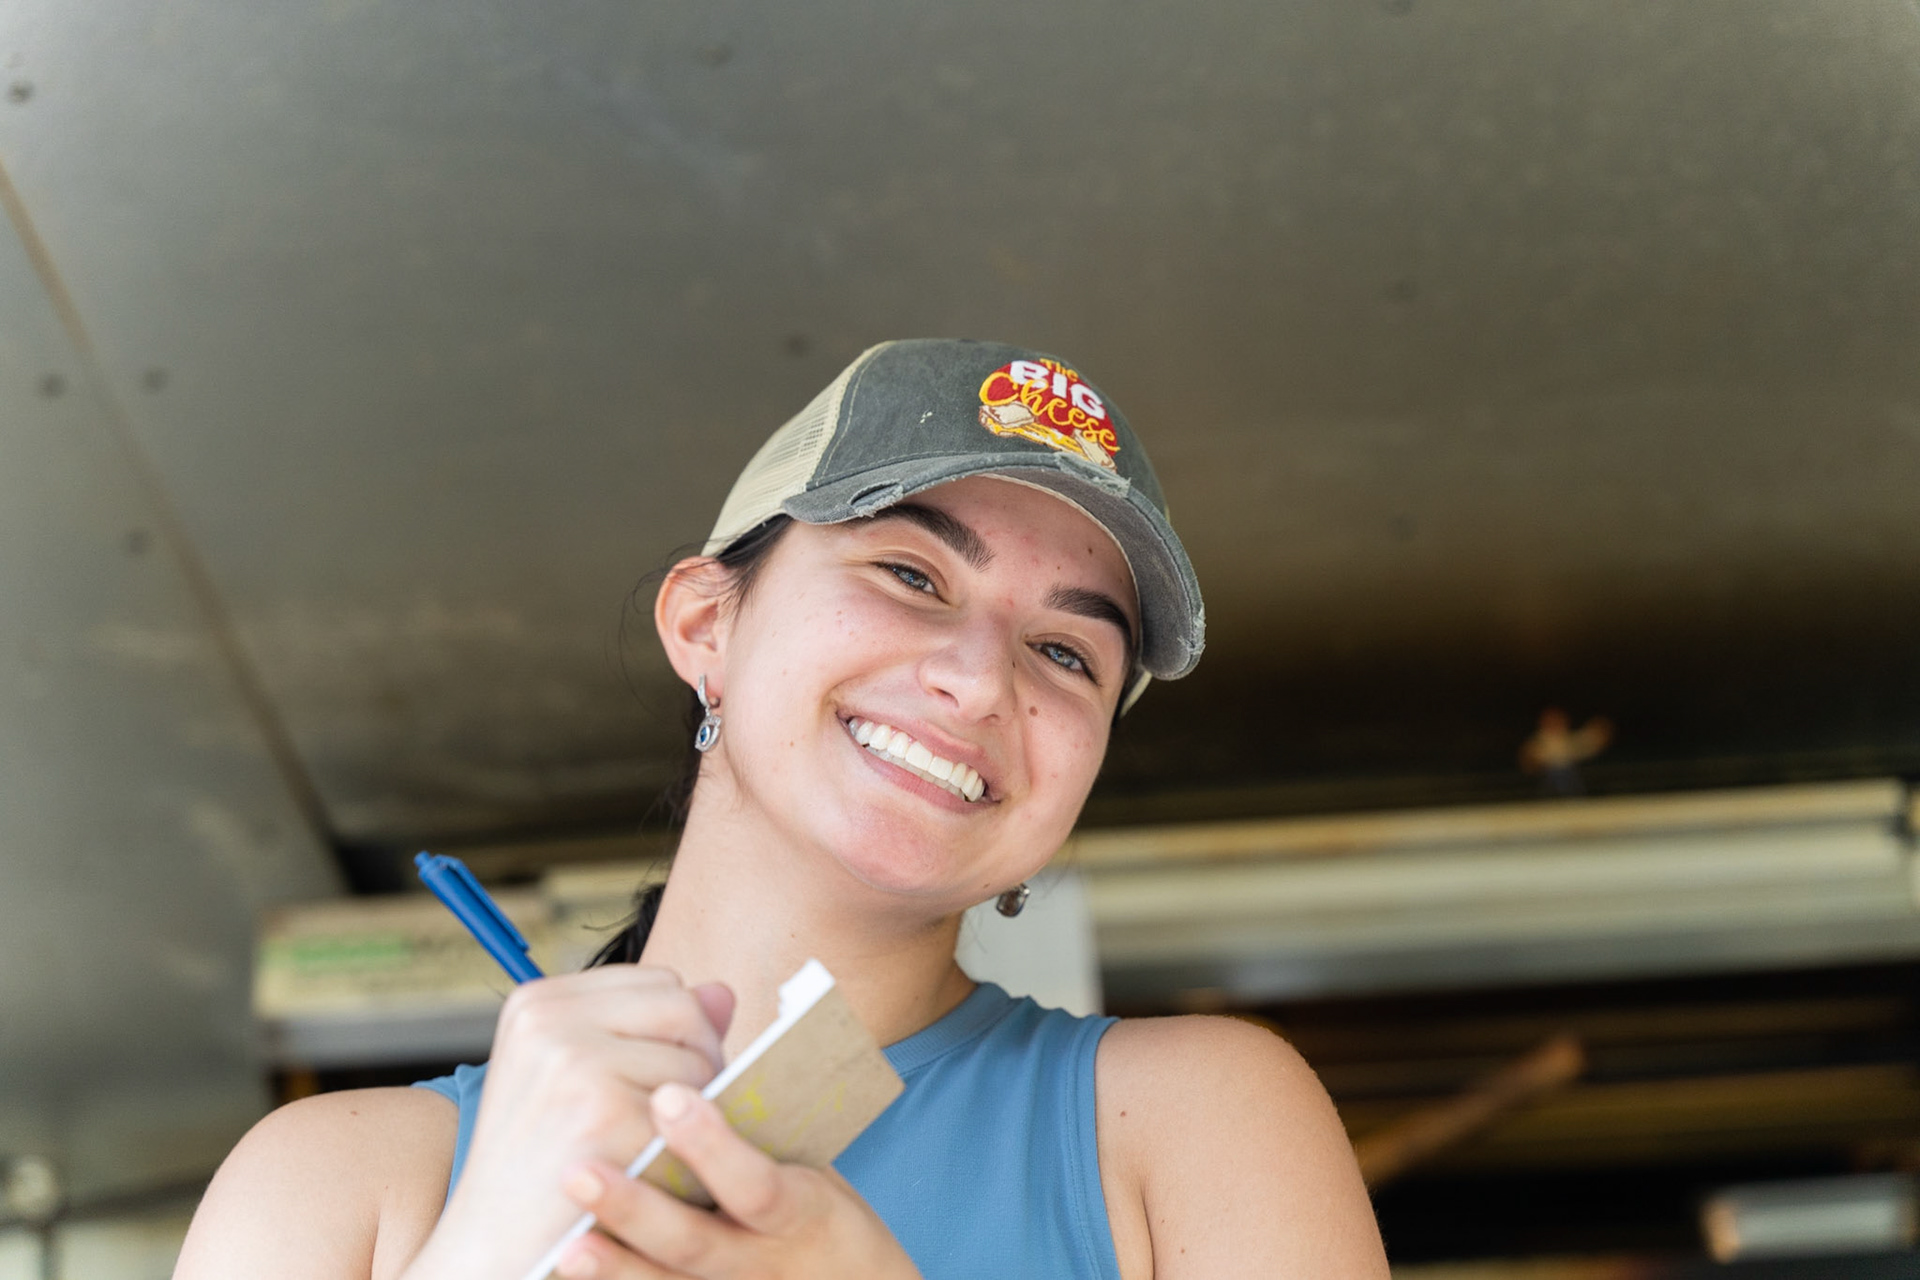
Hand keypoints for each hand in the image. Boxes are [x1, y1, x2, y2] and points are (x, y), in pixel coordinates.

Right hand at [404, 968, 735, 1279]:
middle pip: (684, 1009)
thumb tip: (723, 992)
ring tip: (648, 1147)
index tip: (654, 1081)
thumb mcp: (576, 1079)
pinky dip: (686, 1151)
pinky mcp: (604, 1113)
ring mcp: (575, 1063)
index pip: (661, 983)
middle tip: (668, 1120)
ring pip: (697, 1062)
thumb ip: (649, 1030)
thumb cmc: (545, 1167)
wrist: (493, 1248)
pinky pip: (694, 1114)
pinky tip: (648, 1174)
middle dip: (698, 1061)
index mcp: (538, 1003)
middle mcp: (550, 1021)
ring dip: (694, 1112)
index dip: (678, 1033)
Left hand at [551, 1082, 920, 1278]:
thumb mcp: (812, 1161)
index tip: (669, 1097)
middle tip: (581, 1169)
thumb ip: (761, 1098)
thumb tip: (708, 1000)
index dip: (713, 1147)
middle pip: (695, 1241)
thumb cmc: (817, 1211)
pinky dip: (614, 1279)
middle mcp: (760, 1261)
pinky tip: (568, 1261)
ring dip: (610, 1254)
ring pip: (665, 1278)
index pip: (757, 1187)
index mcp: (799, 1212)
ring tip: (567, 1225)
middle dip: (639, 1205)